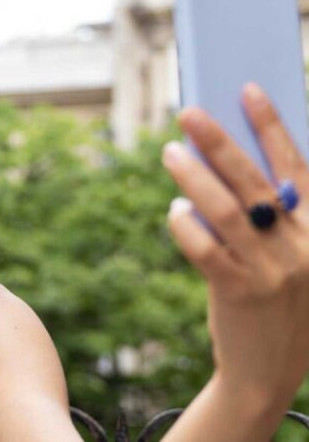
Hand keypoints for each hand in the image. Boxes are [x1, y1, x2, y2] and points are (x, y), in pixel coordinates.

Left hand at [162, 82, 308, 409]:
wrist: (267, 373)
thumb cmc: (274, 303)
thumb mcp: (288, 258)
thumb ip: (268, 218)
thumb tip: (217, 166)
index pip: (298, 168)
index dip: (272, 127)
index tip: (249, 90)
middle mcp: (303, 247)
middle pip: (255, 181)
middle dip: (221, 141)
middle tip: (189, 112)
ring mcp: (273, 271)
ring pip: (225, 210)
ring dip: (192, 177)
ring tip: (169, 152)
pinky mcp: (240, 292)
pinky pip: (204, 248)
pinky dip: (185, 224)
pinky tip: (174, 212)